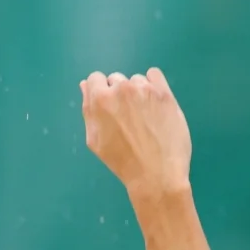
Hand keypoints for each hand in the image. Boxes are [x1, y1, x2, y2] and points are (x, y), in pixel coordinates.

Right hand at [80, 69, 190, 198]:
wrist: (157, 175)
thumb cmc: (123, 162)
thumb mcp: (95, 140)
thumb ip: (88, 110)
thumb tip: (85, 86)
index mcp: (100, 100)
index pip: (94, 79)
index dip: (100, 92)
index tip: (110, 108)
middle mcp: (121, 88)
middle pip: (116, 79)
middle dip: (119, 95)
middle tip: (129, 118)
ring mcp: (144, 89)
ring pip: (136, 80)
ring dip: (137, 93)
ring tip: (145, 117)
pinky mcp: (164, 92)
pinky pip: (154, 75)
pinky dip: (153, 84)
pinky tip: (156, 104)